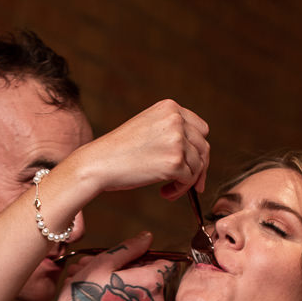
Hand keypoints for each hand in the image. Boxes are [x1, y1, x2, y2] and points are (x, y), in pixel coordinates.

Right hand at [47, 234, 175, 300]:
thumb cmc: (86, 298)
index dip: (146, 255)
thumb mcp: (105, 263)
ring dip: (114, 278)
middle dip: (122, 265)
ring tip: (86, 276)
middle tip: (92, 262)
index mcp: (152, 282)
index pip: (165, 261)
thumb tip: (147, 237)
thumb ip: (130, 248)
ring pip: (136, 287)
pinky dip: (116, 294)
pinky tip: (93, 291)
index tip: (126, 256)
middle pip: (148, 273)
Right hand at [50, 99, 208, 201]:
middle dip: (199, 167)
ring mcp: (176, 140)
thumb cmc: (119, 150)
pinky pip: (189, 179)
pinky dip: (180, 190)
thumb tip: (199, 154)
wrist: (98, 163)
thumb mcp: (148, 127)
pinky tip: (165, 193)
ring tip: (169, 189)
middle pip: (203, 147)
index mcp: (170, 107)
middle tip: (190, 183)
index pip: (201, 128)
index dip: (198, 148)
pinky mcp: (175, 162)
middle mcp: (176, 120)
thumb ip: (172, 131)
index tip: (194, 164)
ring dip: (187, 181)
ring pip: (198, 165)